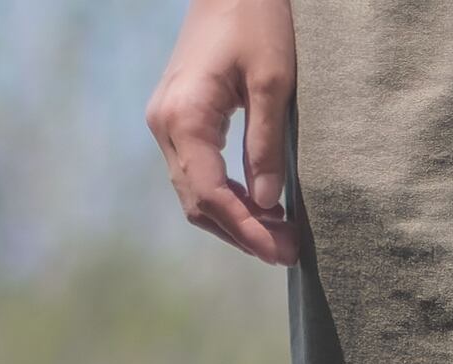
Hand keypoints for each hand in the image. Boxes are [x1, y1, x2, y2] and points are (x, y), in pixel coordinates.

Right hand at [146, 0, 299, 265]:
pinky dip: (226, 199)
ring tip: (278, 238)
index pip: (211, 194)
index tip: (281, 252)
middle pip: (198, 203)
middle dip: (242, 233)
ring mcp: (166, 122)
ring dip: (234, 221)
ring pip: (194, 194)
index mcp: (184, 116)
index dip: (247, 230)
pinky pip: (196, 174)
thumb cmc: (255, 21)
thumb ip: (267, 146)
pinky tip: (260, 209)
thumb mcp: (273, 83)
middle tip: (288, 252)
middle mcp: (165, 124)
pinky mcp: (177, 119)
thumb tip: (269, 205)